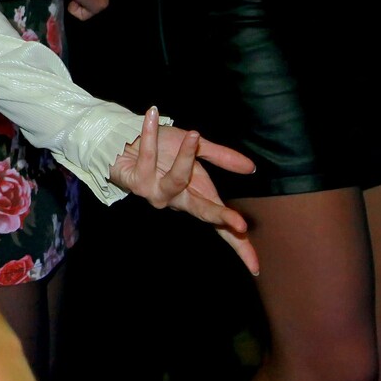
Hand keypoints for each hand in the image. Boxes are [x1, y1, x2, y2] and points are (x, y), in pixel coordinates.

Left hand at [109, 109, 258, 274]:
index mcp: (196, 195)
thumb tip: (251, 168)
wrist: (126, 138)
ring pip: (176, 180)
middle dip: (221, 216)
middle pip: (203, 212)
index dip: (238, 244)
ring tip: (192, 135)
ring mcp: (156, 193)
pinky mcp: (136, 181)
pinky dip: (150, 133)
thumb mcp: (197, 148)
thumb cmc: (164, 148)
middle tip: (240, 223)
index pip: (221, 224)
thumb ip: (222, 157)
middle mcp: (177, 199)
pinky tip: (152, 115)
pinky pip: (148, 156)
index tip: (255, 265)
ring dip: (184, 156)